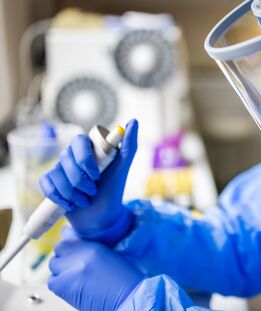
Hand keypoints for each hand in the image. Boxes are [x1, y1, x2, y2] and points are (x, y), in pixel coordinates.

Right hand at [39, 119, 137, 245]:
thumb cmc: (113, 190)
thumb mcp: (123, 168)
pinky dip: (59, 197)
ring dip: (72, 192)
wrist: (101, 218)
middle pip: (66, 159)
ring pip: (56, 174)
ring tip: (85, 200)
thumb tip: (133, 122)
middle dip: (80, 180)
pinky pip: (46, 184)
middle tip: (93, 190)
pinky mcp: (50, 183)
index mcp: (89, 148)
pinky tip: (70, 205)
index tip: (97, 175)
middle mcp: (72, 155)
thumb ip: (129, 145)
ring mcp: (60, 169)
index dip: (85, 159)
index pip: (79, 141)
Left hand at [49, 228, 142, 310]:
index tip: (74, 252)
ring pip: (53, 266)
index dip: (70, 247)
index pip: (67, 239)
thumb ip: (85, 244)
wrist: (128, 299)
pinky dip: (59, 283)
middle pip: (59, 250)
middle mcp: (81, 258)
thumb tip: (65, 232)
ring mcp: (71, 273)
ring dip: (60, 270)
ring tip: (75, 277)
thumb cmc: (123, 279)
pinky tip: (72, 286)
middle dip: (64, 257)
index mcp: (94, 247)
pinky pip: (52, 282)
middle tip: (75, 266)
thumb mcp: (108, 255)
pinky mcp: (64, 288)